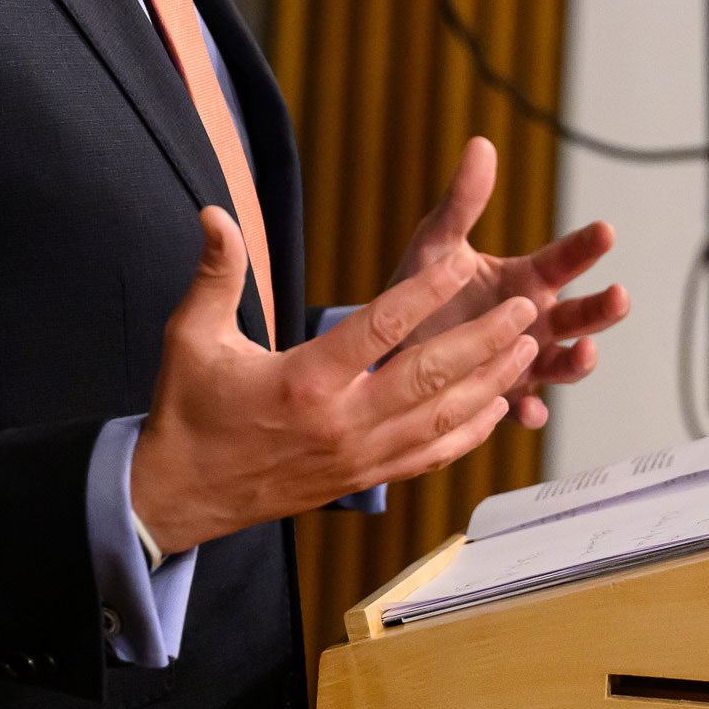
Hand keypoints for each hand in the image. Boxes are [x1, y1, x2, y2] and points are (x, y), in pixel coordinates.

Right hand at [130, 207, 539, 554]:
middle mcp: (340, 424)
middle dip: (484, 340)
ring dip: (491, 383)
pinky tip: (499, 407)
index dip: (427, 293)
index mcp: (304, 382)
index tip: (464, 262)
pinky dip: (469, 433)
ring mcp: (357, 458)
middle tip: (526, 307)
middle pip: (430, 377)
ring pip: (441, 420)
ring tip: (528, 348)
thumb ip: (216, 272)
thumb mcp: (191, 336)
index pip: (380, 328)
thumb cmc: (189, 411)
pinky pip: (430, 457)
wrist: (180, 497)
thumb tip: (215, 212)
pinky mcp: (363, 480)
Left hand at [387, 137, 627, 429]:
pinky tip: (528, 411)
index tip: (605, 231)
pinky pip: (523, 409)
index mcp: (525, 280)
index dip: (586, 247)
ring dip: (580, 360)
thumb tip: (481, 144)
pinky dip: (530, 413)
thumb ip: (463, 201)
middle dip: (603, 308)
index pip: (565, 260)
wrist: (387, 345)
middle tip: (619, 297)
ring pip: (564, 363)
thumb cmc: (420, 288)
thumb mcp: (437, 243)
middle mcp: (534, 321)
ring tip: (584, 353)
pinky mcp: (501, 395)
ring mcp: (523, 360)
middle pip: (581, 315)